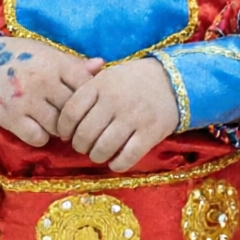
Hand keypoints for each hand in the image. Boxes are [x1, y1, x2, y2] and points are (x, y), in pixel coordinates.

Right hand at [0, 33, 96, 147]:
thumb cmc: (22, 58)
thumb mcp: (48, 55)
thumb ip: (74, 65)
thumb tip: (102, 65)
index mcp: (56, 65)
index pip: (87, 88)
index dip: (92, 100)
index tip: (88, 105)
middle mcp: (44, 82)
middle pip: (75, 111)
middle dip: (77, 119)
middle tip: (75, 122)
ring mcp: (27, 101)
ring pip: (59, 127)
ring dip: (61, 130)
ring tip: (58, 125)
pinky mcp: (11, 118)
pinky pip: (38, 138)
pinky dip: (41, 137)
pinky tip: (39, 129)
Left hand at [55, 56, 179, 172]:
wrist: (175, 80)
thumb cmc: (136, 80)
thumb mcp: (109, 74)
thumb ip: (86, 88)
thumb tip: (64, 116)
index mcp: (100, 85)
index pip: (70, 112)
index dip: (64, 129)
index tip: (66, 135)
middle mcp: (114, 101)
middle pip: (84, 134)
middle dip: (80, 146)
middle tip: (83, 147)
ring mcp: (133, 117)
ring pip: (103, 148)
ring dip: (96, 156)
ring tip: (98, 155)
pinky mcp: (151, 132)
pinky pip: (128, 156)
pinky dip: (118, 164)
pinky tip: (116, 162)